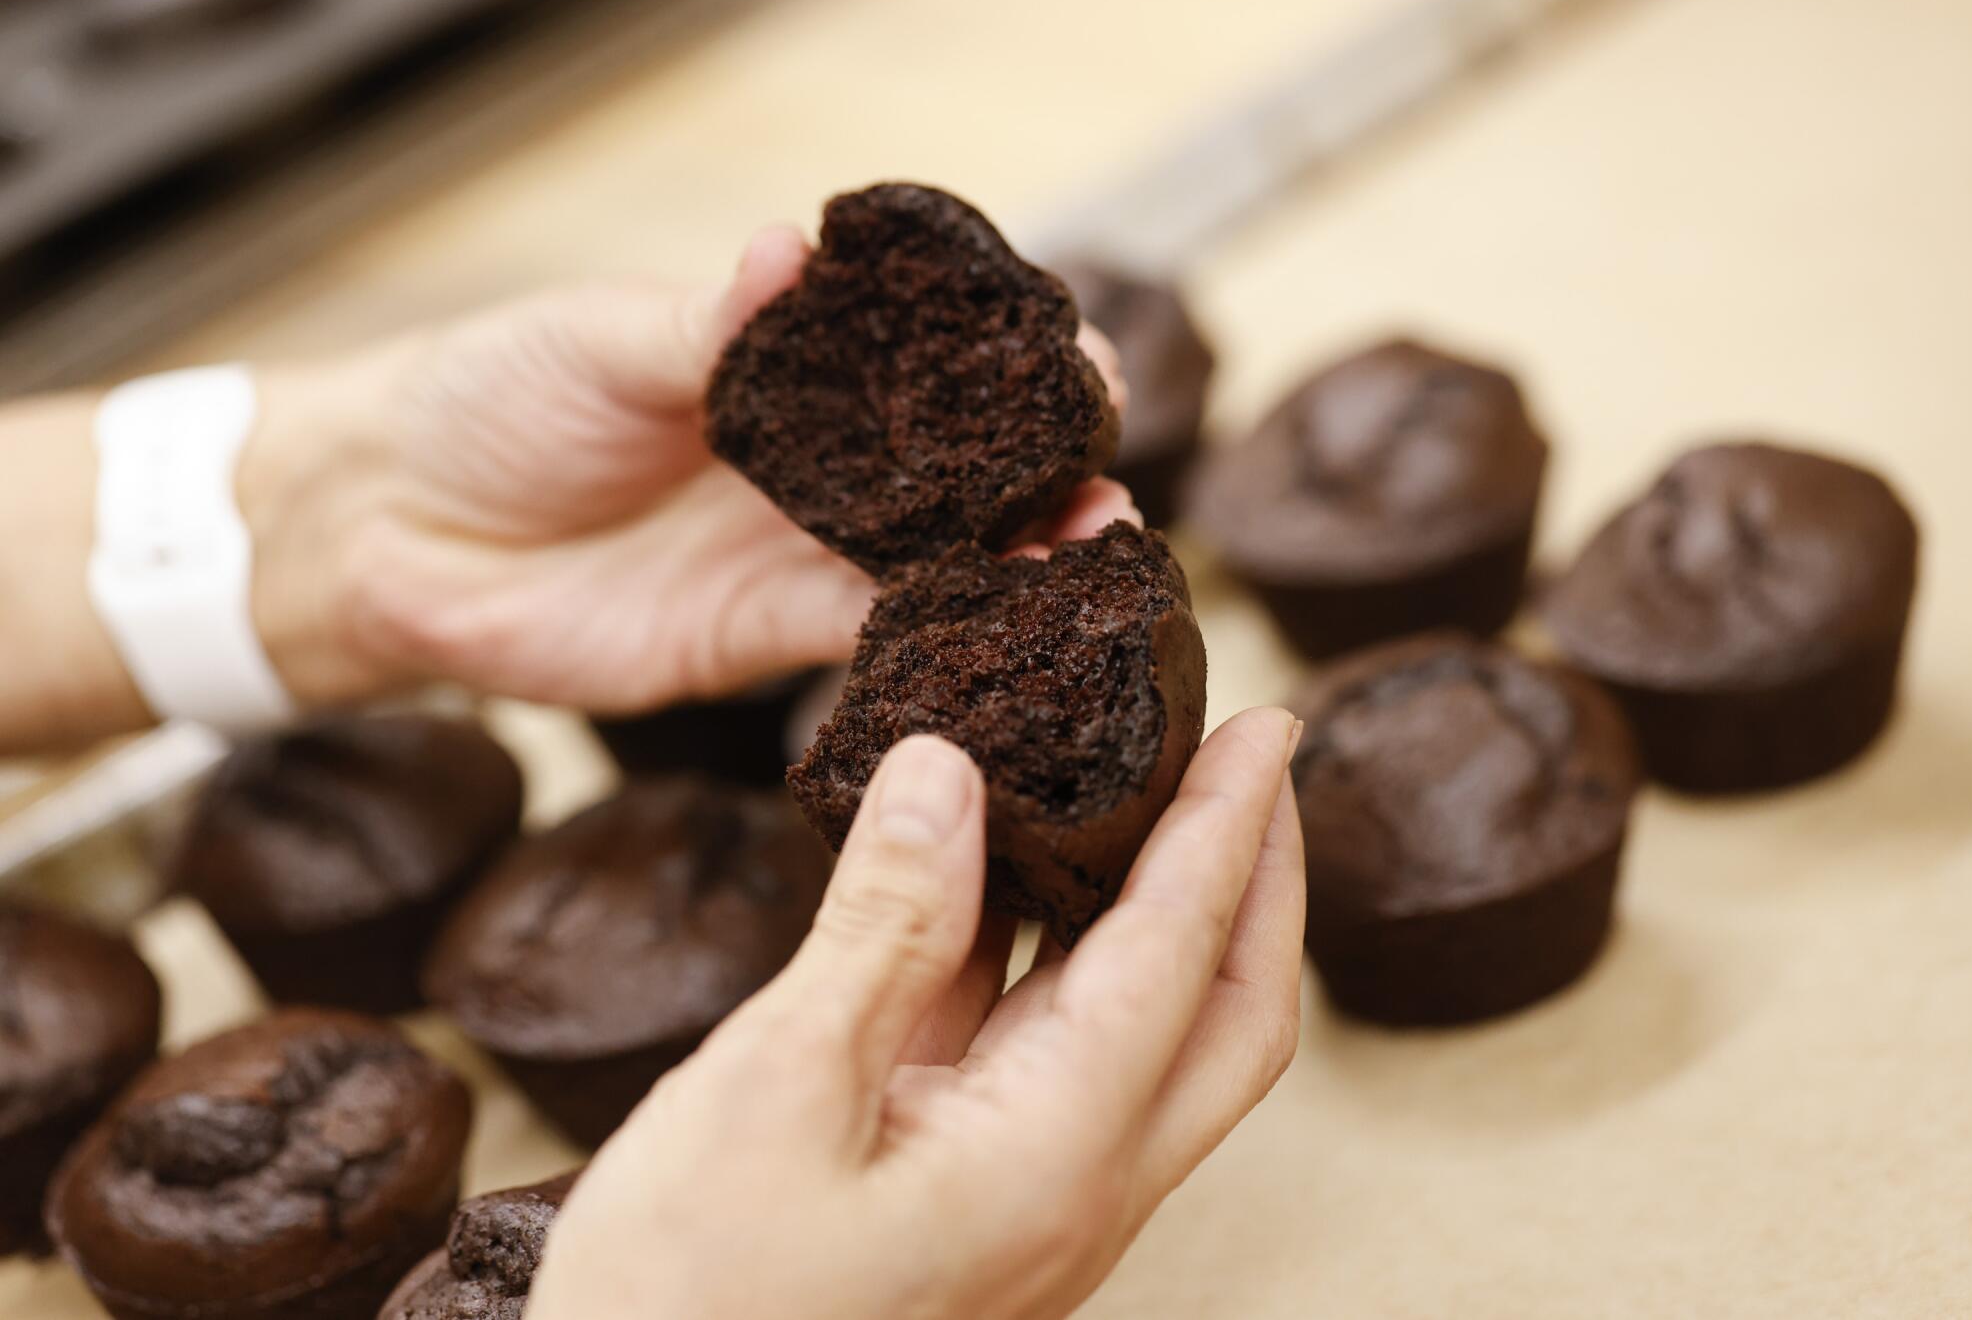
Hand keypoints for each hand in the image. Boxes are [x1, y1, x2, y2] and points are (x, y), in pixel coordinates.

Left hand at [246, 226, 1132, 711]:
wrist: (390, 535)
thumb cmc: (489, 400)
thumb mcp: (600, 339)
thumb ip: (709, 321)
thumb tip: (793, 248)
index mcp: (792, 366)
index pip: (934, 362)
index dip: (1017, 367)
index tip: (1085, 369)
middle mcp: (818, 463)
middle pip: (966, 471)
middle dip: (1050, 476)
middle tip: (1108, 488)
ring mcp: (797, 554)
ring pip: (941, 563)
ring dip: (1020, 565)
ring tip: (1088, 560)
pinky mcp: (764, 639)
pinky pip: (871, 641)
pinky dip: (939, 639)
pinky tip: (999, 635)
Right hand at [528, 706, 1305, 1319]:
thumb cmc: (691, 1304)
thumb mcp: (773, 1091)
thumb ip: (878, 928)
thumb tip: (945, 774)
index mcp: (1055, 1157)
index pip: (1181, 955)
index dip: (1228, 826)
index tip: (1268, 721)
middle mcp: (1074, 1181)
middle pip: (1222, 1012)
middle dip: (1253, 881)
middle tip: (1251, 762)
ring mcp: (1026, 1194)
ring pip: (1135, 1029)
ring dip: (1149, 909)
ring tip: (1134, 790)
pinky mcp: (964, 1191)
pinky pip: (1030, 1050)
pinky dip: (1032, 953)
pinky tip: (994, 876)